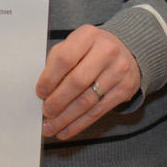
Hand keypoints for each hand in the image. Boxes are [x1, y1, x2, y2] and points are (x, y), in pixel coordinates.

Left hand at [36, 26, 140, 140]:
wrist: (127, 50)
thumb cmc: (91, 49)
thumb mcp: (74, 45)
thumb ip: (57, 62)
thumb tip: (43, 92)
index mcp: (88, 36)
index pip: (65, 58)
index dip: (50, 79)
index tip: (40, 93)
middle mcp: (106, 51)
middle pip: (77, 82)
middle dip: (57, 101)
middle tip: (45, 113)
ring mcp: (118, 71)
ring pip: (87, 100)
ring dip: (66, 118)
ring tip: (50, 128)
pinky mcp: (125, 89)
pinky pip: (98, 111)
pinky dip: (79, 124)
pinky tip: (66, 130)